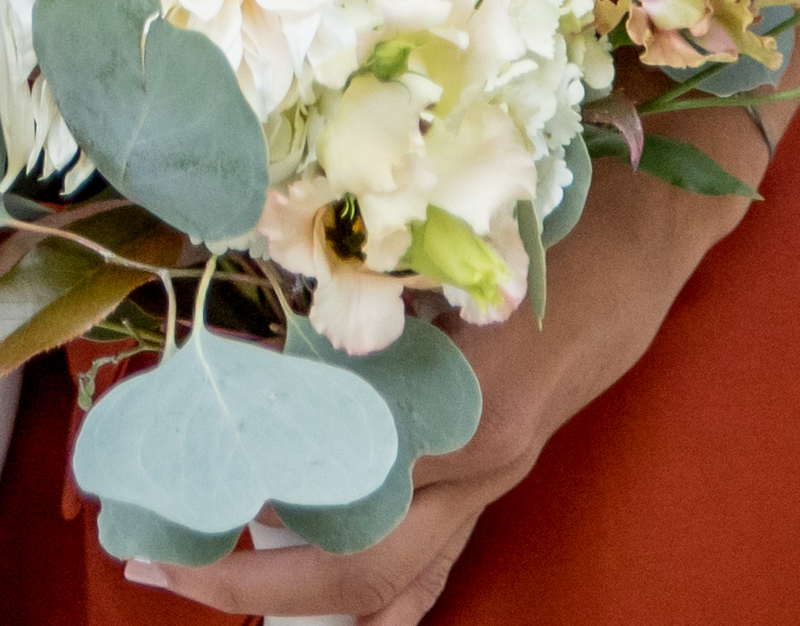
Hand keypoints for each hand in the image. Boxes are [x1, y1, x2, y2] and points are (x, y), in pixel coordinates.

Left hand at [122, 144, 751, 617]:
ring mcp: (495, 481)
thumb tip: (233, 321)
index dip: (239, 492)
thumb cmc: (544, 213)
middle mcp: (480, 464)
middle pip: (360, 571)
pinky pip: (428, 564)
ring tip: (203, 570)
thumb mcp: (440, 244)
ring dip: (296, 592)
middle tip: (150, 555)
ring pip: (394, 584)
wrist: (649, 226)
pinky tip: (300, 588)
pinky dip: (364, 585)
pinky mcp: (498, 477)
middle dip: (249, 582)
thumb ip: (350, 293)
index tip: (156, 474)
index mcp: (464, 407)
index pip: (336, 488)